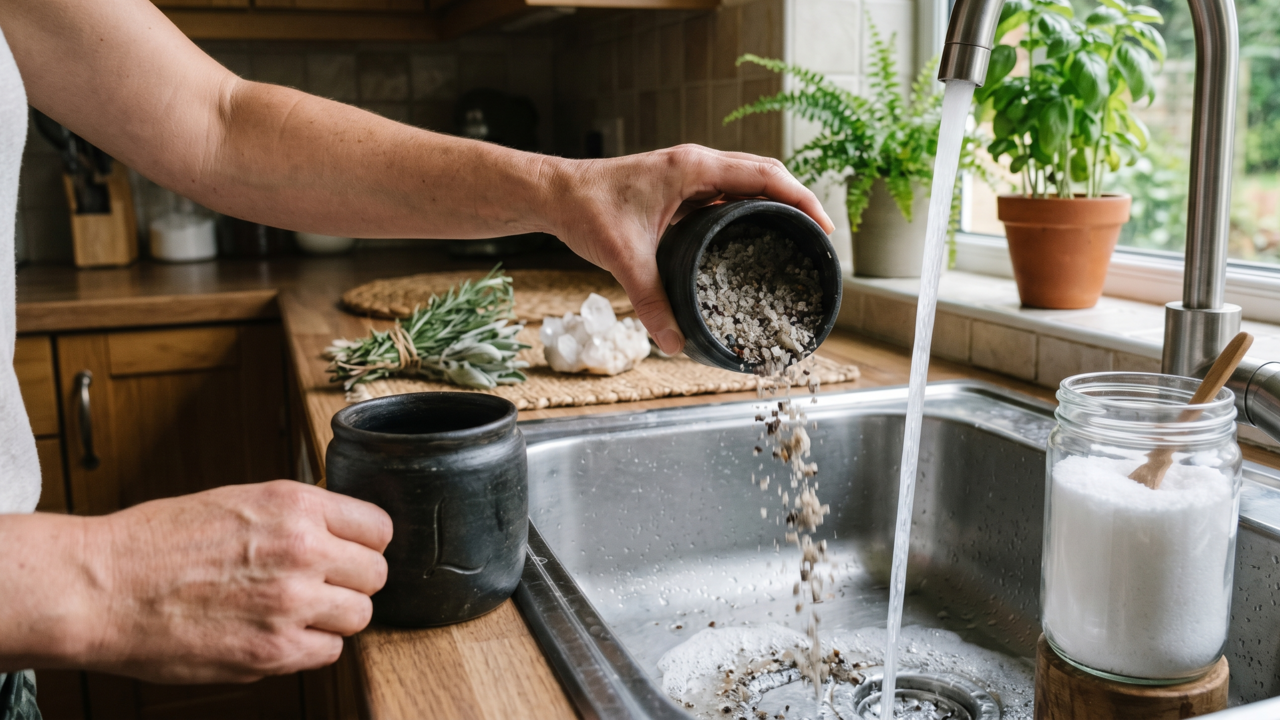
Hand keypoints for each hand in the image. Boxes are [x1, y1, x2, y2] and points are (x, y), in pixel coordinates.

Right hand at [79, 481, 391, 682]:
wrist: (101, 587)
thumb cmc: (156, 543)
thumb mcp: (238, 502)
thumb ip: (295, 518)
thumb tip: (337, 534)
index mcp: (294, 505)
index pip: (378, 527)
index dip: (366, 543)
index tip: (352, 552)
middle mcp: (302, 551)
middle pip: (376, 575)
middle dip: (354, 581)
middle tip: (323, 585)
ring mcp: (291, 603)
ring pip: (359, 616)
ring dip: (335, 616)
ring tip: (296, 612)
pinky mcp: (273, 650)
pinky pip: (328, 653)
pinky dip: (310, 647)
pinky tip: (278, 634)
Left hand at [546, 145, 833, 354]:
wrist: (555, 193)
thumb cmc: (586, 210)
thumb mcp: (624, 258)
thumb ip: (651, 302)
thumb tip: (673, 343)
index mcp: (694, 168)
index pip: (765, 175)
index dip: (800, 198)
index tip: (822, 226)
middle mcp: (697, 163)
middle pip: (765, 173)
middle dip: (797, 201)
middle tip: (818, 237)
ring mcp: (689, 172)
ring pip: (748, 179)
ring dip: (775, 201)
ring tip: (796, 235)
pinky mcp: (680, 184)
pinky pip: (727, 190)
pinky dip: (749, 206)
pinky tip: (754, 234)